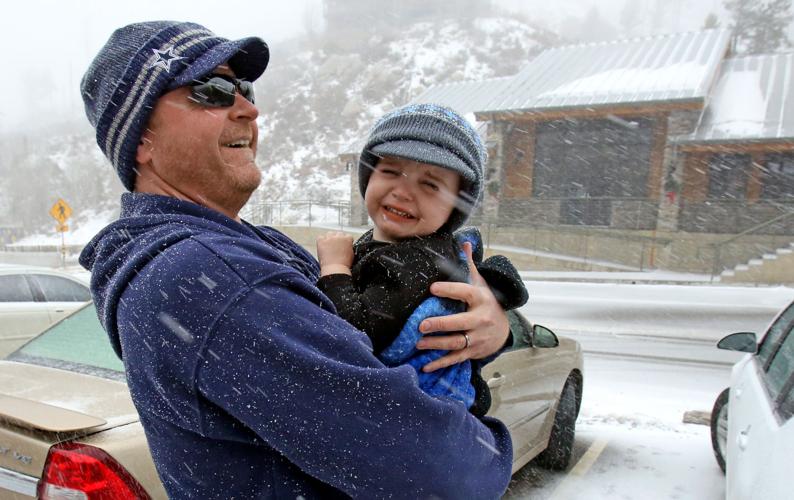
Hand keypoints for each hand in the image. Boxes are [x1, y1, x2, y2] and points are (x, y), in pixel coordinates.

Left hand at [317, 232, 353, 275]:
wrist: (335, 269)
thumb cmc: (344, 265)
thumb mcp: (351, 254)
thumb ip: (349, 247)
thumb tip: (346, 246)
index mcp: (348, 239)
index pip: (347, 236)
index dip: (345, 241)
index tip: (344, 246)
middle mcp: (339, 236)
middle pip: (338, 234)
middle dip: (338, 239)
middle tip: (336, 247)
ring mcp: (329, 238)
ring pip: (330, 234)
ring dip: (330, 239)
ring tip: (329, 247)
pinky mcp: (321, 241)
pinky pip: (320, 237)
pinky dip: (321, 241)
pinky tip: (323, 247)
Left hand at [416, 242, 509, 371]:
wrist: (503, 330)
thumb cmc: (485, 303)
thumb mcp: (480, 284)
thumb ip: (469, 266)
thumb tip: (464, 242)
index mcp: (480, 299)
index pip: (465, 293)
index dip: (449, 290)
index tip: (432, 288)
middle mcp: (481, 319)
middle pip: (460, 323)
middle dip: (441, 325)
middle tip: (421, 325)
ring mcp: (477, 338)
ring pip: (456, 342)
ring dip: (437, 344)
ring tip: (418, 343)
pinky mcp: (473, 351)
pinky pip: (456, 358)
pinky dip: (440, 363)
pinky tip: (425, 365)